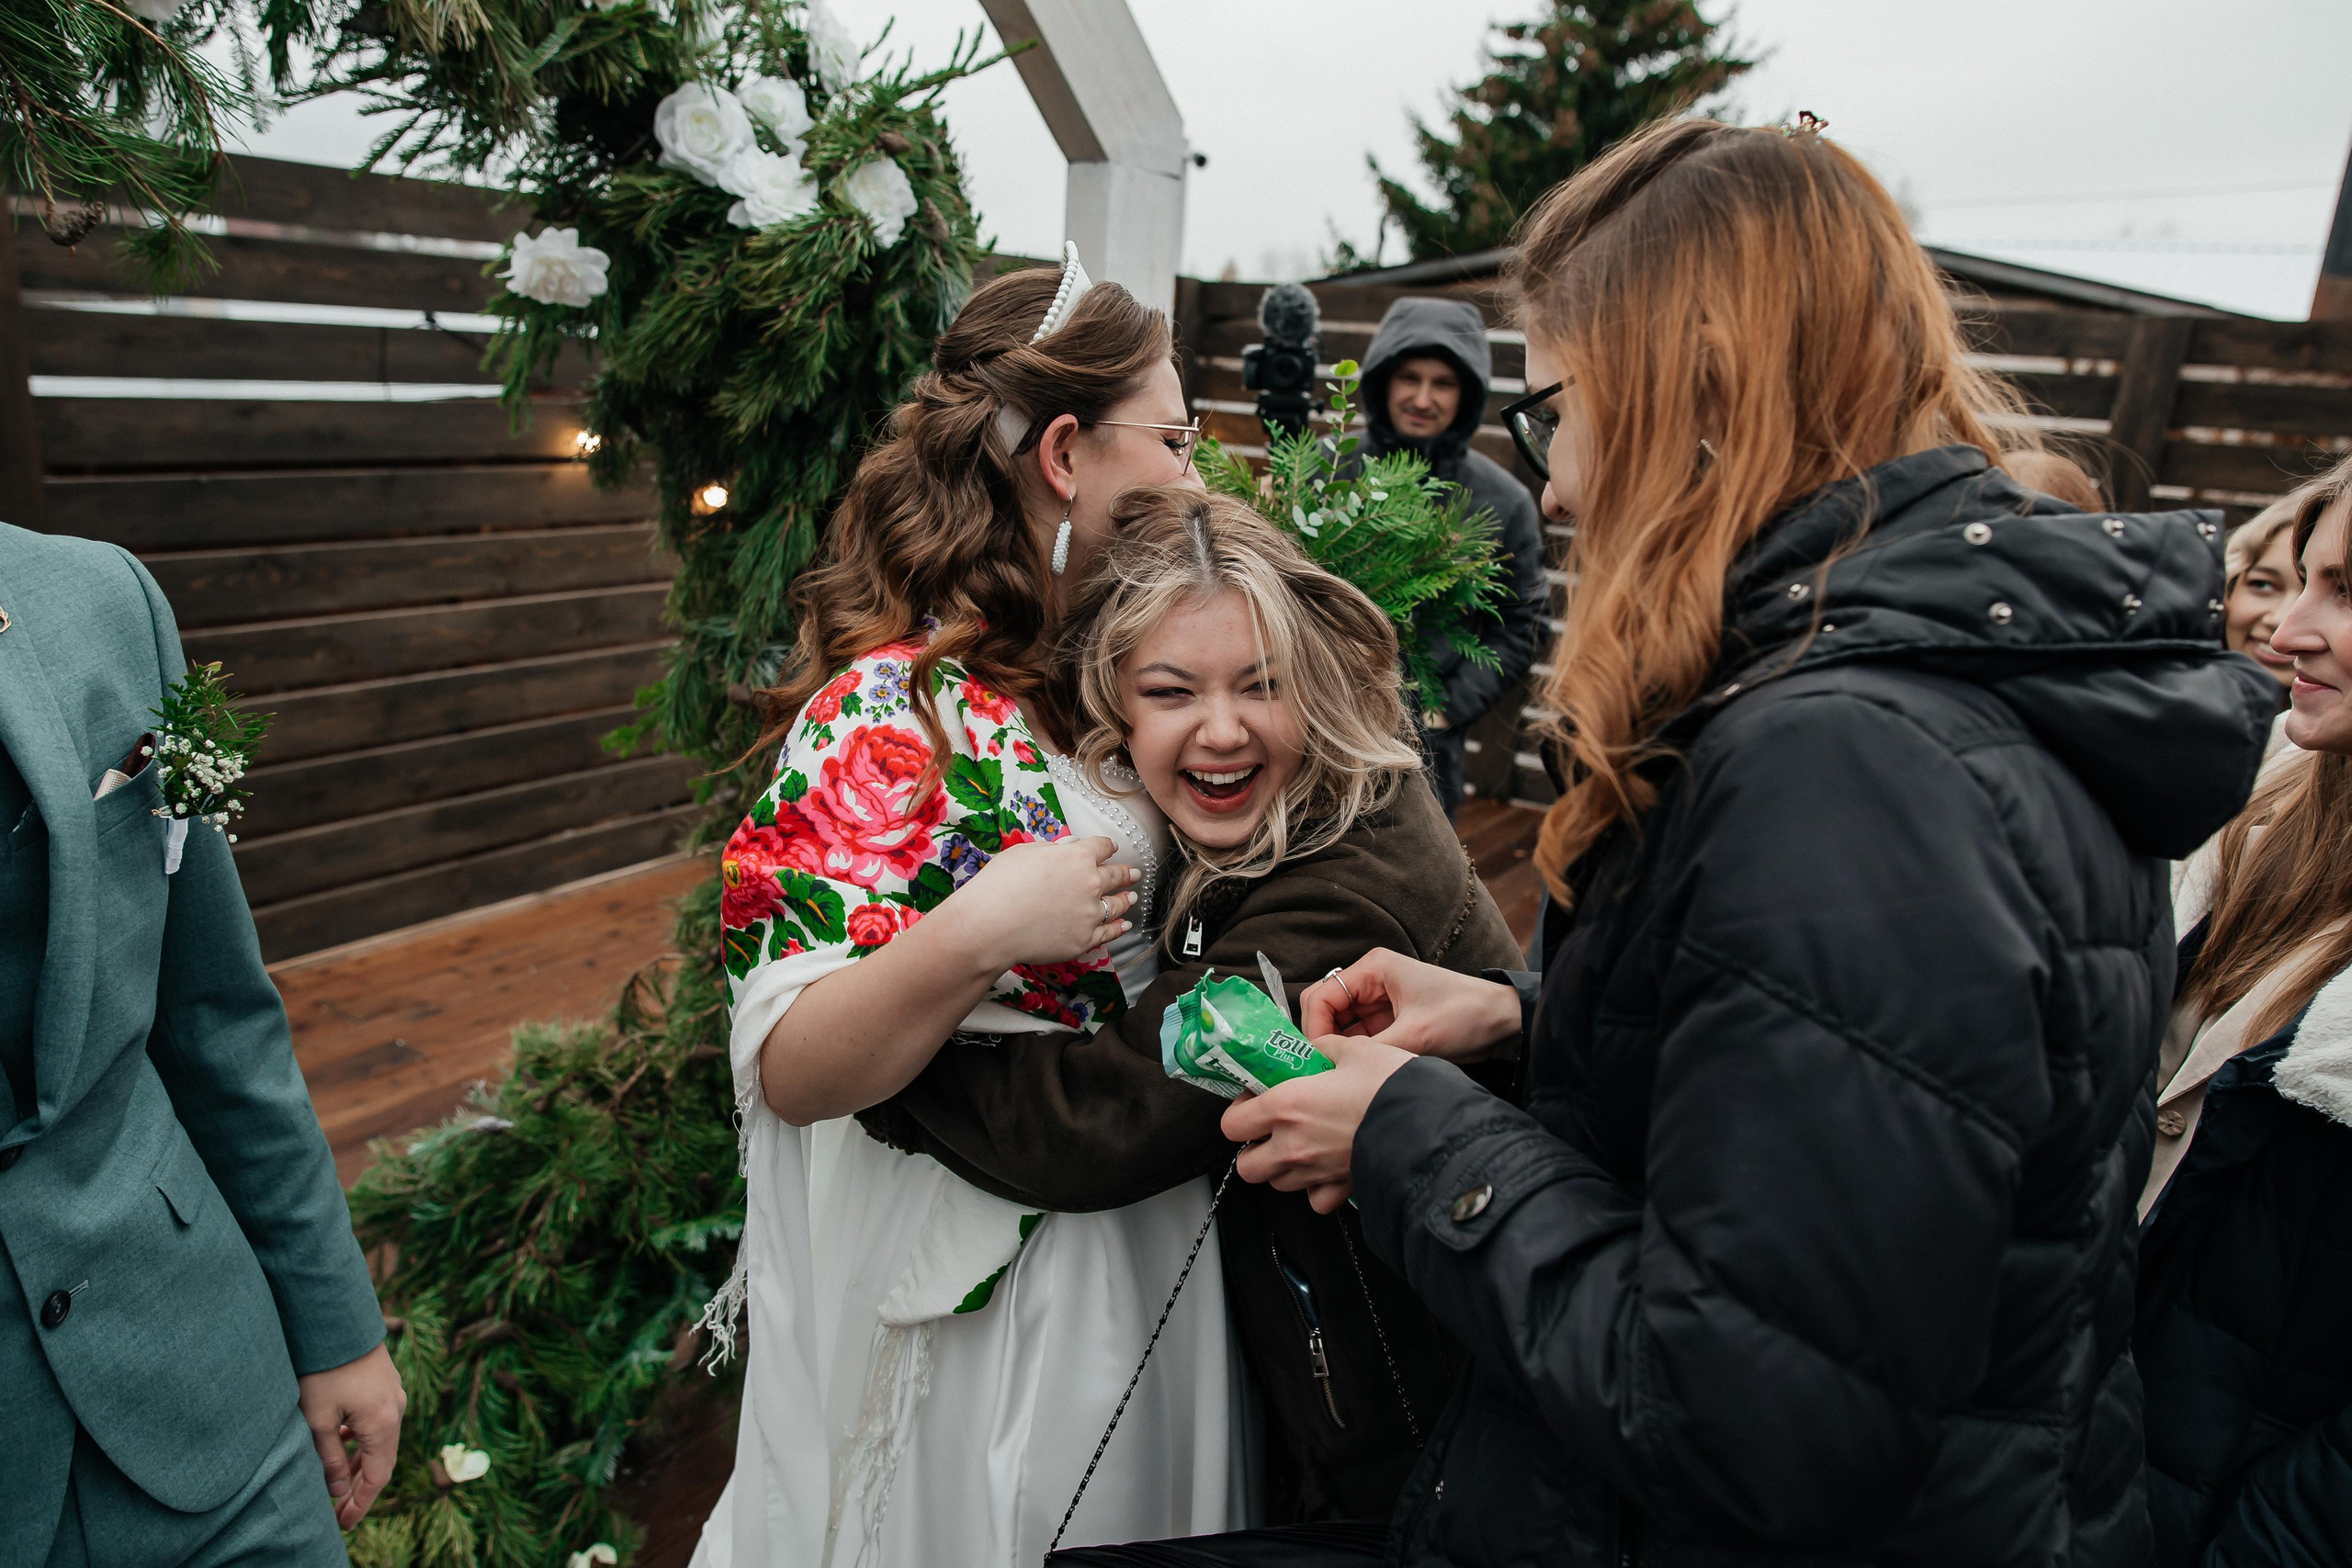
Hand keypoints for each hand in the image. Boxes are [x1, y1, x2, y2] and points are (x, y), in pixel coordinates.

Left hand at [297, 1341, 405, 1529]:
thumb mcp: (317, 1419)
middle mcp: (397, 1410)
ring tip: (334, 1485)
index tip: (344, 1525)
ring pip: (379, 1442)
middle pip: (381, 1462)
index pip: (377, 1477)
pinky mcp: (386, 1385)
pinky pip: (378, 1424)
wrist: (336, 1320)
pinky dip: (361, 1443)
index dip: (361, 1504)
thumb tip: (337, 1491)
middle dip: (359, 1490)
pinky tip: (340, 1446)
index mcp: (383, 1423)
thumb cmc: (323, 1369)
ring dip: (358, 1465)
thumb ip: (329, 1459)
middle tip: (338, 1514)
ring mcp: (395, 1395)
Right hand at [954, 835, 1137, 968]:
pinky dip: (1119, 928)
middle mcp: (1091, 883)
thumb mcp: (1024, 853)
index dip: (1108, 846)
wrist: (990, 926)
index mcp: (1078, 857)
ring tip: (1133, 898)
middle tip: (1134, 874)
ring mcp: (1090, 914)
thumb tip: (1069, 846)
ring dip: (1127, 899)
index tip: (1112, 848)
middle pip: (1115, 875)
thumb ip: (1053, 849)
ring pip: (1117, 904)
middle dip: (1126, 873)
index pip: (1102, 847)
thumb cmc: (1000, 885)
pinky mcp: (1085, 939)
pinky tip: (1124, 925)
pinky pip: (1109, 933)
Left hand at [1222, 1032, 1415, 1213]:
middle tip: (1271, 1129)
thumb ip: (1326, 1047)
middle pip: (1247, 1165)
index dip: (1239, 1112)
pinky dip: (1314, 1189)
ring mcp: (1315, 1172)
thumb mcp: (1356, 1049)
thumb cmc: (1392, 1086)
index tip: (1255, 1100)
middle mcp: (1293, 1145)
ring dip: (1282, 1167)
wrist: (1429, 1124)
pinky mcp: (1340, 1189)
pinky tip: (1324, 1169)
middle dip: (1254, 1148)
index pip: (1232, 1125)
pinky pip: (1314, 1200)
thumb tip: (1318, 1047)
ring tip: (1301, 1146)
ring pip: (1277, 1183)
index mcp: (1286, 1106)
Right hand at [1300, 948, 1520, 1063]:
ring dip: (1336, 1050)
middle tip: (1319, 1072)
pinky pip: (1358, 1039)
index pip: (1322, 996)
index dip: (1313, 1028)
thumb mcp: (1416, 1036)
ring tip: (1333, 1078)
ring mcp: (1378, 1003)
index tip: (1317, 1059)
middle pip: (1325, 1010)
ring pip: (1339, 1028)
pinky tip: (1350, 1075)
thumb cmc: (1465, 1015)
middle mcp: (1370, 982)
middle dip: (1320, 1040)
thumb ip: (1370, 1050)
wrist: (1504, 1023)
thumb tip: (1332, 1068)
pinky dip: (1351, 1055)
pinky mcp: (1389, 1023)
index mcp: (1373, 969)